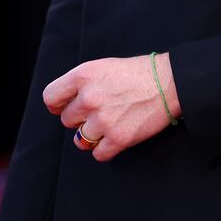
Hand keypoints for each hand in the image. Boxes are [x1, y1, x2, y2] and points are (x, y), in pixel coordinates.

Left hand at [43, 53, 179, 161]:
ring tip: (109, 125)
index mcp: (83, 76)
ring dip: (92, 135)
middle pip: (66, 120)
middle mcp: (89, 98)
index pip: (51, 97)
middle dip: (81, 119)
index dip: (57, 105)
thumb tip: (65, 104)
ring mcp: (103, 120)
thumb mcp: (104, 66)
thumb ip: (82, 83)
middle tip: (101, 112)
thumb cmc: (139, 73)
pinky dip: (106, 149)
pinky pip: (98, 154)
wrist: (170, 83)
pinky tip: (117, 136)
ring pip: (80, 139)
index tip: (66, 107)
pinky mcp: (118, 138)